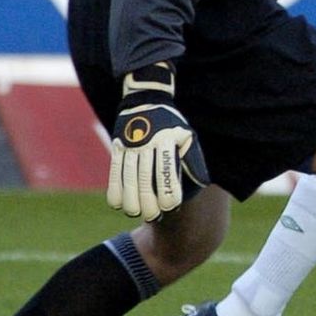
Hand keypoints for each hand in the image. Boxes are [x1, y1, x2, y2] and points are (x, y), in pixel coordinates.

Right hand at [108, 62, 207, 220]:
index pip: (166, 170)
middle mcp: (146, 143)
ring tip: (136, 213)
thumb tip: (201, 183)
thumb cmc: (172, 124)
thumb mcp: (187, 136)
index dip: (167, 190)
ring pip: (127, 177)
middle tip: (153, 216)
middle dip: (148, 200)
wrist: (146, 99)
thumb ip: (192, 159)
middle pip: (144, 178)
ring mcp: (129, 145)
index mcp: (167, 140)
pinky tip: (119, 204)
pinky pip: (113, 172)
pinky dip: (114, 190)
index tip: (170, 206)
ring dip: (130, 199)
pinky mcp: (117, 148)